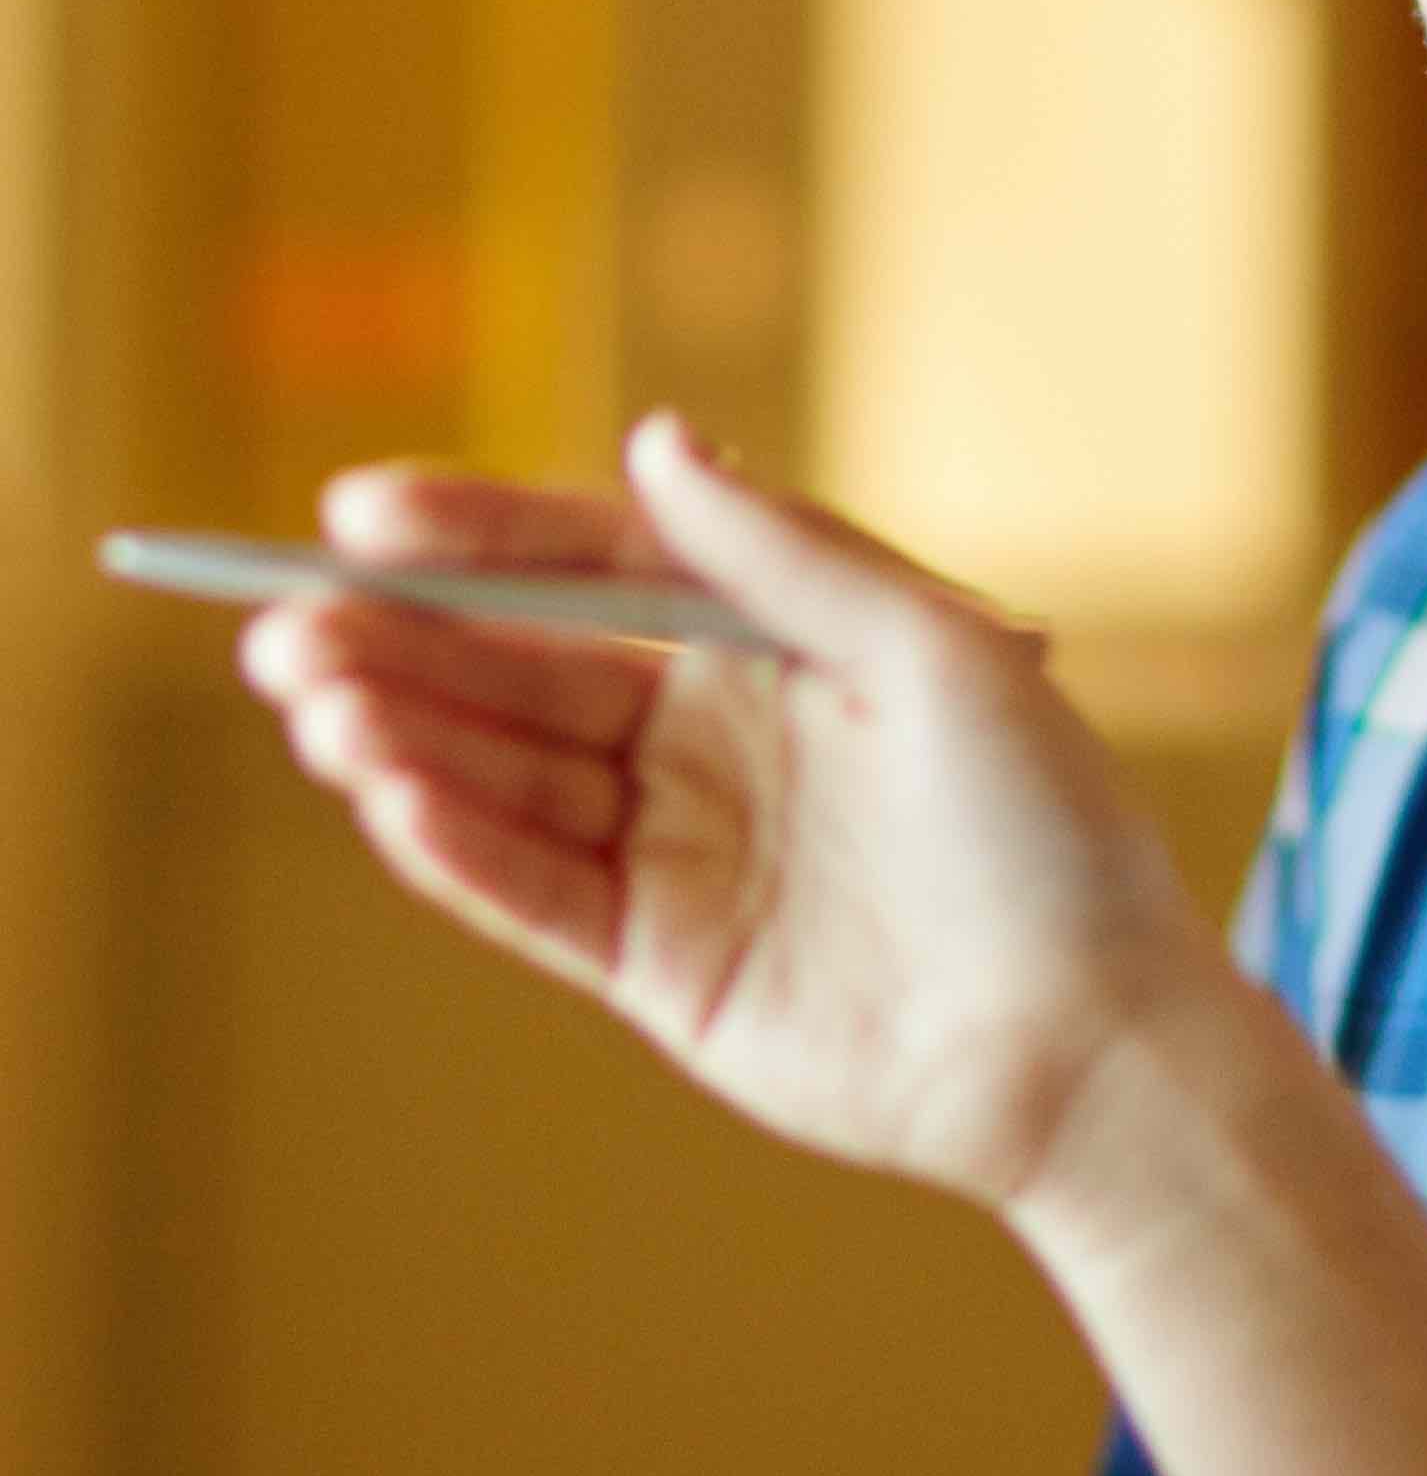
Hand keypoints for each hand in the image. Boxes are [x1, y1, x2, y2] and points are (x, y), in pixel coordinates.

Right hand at [240, 426, 1225, 1213]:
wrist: (1092, 1036)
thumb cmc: (1050, 831)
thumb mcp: (937, 650)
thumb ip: (785, 554)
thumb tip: (658, 439)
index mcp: (777, 648)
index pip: (594, 571)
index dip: (479, 539)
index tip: (359, 514)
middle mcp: (713, 741)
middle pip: (519, 674)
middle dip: (398, 643)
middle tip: (284, 624)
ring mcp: (679, 854)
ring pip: (504, 779)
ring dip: (401, 737)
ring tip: (316, 700)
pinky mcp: (661, 966)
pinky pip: (534, 894)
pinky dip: (458, 847)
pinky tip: (392, 798)